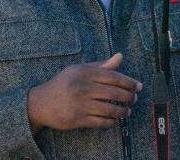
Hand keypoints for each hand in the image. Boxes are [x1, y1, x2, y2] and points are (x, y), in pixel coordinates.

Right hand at [26, 53, 140, 132]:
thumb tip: (120, 57)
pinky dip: (112, 122)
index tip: (138, 86)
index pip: (113, 77)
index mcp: (83, 73)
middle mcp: (82, 87)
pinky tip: (114, 119)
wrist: (41, 102)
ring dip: (123, 112)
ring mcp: (80, 104)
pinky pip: (102, 122)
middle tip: (134, 99)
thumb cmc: (62, 84)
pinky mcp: (78, 119)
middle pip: (114, 93)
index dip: (129, 82)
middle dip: (129, 97)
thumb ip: (101, 65)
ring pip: (111, 110)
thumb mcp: (78, 70)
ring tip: (126, 111)